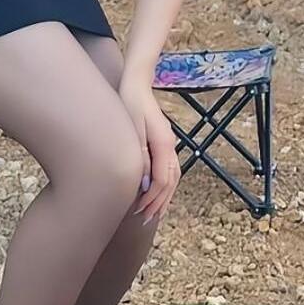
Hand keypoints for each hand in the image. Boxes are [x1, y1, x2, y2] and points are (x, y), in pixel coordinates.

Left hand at [119, 78, 181, 225]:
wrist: (136, 85)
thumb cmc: (130, 105)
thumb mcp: (132, 131)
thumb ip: (140, 158)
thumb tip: (145, 184)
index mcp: (163, 144)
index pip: (162, 180)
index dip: (151, 199)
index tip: (137, 211)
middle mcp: (170, 146)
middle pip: (170, 182)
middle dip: (159, 203)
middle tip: (145, 219)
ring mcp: (169, 144)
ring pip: (173, 177)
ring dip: (164, 197)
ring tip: (154, 212)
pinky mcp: (164, 142)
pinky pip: (170, 170)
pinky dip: (165, 186)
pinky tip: (157, 191)